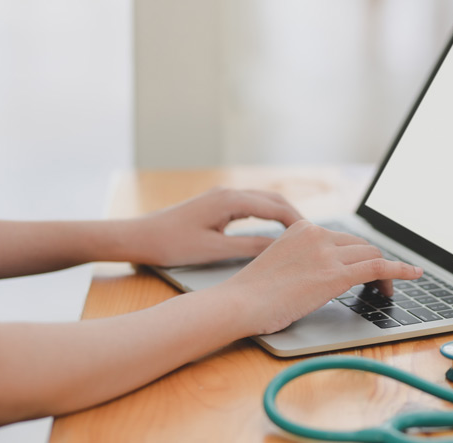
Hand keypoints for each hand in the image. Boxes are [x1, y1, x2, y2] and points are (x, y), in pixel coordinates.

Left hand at [123, 188, 303, 266]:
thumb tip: (279, 249)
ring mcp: (221, 197)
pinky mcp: (216, 205)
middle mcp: (228, 193)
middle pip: (273, 199)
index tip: (314, 237)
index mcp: (230, 200)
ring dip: (282, 214)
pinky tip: (272, 229)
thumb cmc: (171, 244)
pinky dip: (266, 215)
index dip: (297, 223)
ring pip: (262, 201)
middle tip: (313, 236)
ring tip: (299, 234)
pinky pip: (250, 206)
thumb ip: (249, 248)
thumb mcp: (214, 250)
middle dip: (295, 216)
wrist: (138, 236)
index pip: (275, 207)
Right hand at [217, 221, 422, 334]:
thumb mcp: (279, 264)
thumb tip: (321, 275)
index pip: (343, 238)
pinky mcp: (335, 274)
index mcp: (302, 228)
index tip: (367, 267)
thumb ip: (302, 261)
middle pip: (361, 245)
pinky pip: (378, 267)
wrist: (239, 304)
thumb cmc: (252, 295)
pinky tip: (414, 275)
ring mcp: (327, 253)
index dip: (359, 255)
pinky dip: (400, 270)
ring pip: (372, 255)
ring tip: (391, 288)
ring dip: (387, 272)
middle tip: (380, 283)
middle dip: (374, 262)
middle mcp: (317, 234)